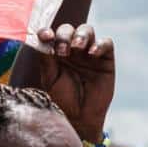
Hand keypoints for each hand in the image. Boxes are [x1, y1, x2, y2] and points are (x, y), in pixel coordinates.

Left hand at [34, 24, 114, 139]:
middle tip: (62, 51)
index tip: (45, 36)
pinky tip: (92, 53)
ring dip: (81, 35)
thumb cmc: (62, 98)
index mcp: (54, 52)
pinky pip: (106, 43)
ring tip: (77, 47)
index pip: (51, 34)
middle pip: (69, 29)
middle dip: (64, 35)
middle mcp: (71, 49)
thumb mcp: (49, 79)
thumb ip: (46, 59)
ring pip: (87, 30)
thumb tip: (42, 39)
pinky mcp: (105, 59)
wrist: (80, 117)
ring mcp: (88, 52)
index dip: (47, 31)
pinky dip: (99, 44)